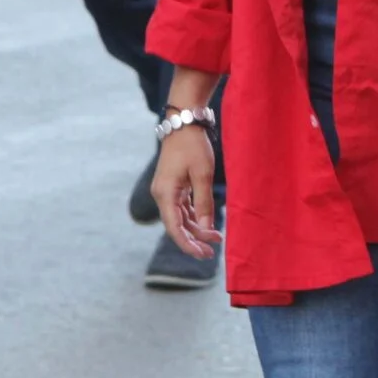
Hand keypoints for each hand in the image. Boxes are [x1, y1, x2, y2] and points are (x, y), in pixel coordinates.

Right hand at [148, 125, 220, 257]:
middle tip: (211, 252)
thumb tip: (206, 228)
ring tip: (215, 239)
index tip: (202, 254)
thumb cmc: (193, 146)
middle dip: (194, 240)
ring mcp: (167, 191)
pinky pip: (182, 208)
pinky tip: (207, 224)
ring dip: (196, 229)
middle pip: (176, 225)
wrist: (184, 123)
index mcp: (165, 194)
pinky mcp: (174, 186)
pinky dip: (194, 217)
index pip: (174, 228)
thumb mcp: (203, 175)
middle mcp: (162, 195)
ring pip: (180, 218)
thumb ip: (204, 203)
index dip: (187, 244)